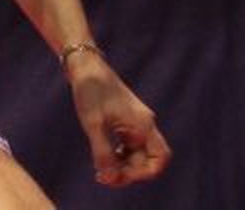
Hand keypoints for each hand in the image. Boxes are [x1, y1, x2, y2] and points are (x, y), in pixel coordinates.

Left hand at [65, 49, 171, 186]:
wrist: (85, 66)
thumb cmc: (90, 91)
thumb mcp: (93, 125)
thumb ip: (103, 153)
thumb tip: (110, 177)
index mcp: (143, 125)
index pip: (159, 159)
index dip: (143, 173)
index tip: (119, 174)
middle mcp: (144, 125)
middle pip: (147, 161)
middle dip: (127, 173)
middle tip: (102, 177)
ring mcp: (135, 123)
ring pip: (137, 155)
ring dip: (122, 167)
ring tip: (100, 170)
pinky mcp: (126, 122)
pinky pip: (128, 147)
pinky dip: (118, 156)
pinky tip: (102, 157)